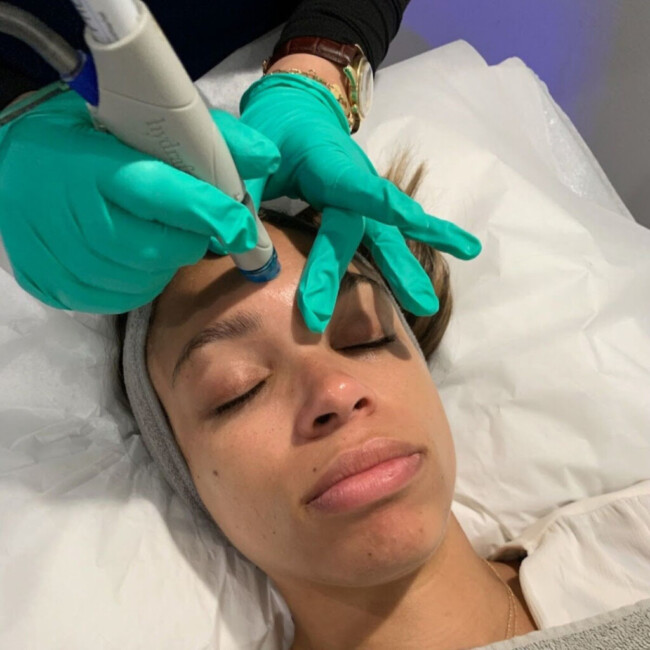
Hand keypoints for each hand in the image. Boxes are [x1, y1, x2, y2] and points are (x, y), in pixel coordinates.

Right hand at [0, 89, 279, 312]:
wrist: (12, 168)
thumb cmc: (88, 138)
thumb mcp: (143, 121)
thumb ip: (209, 137)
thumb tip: (268, 157)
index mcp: (96, 163)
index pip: (163, 194)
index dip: (212, 214)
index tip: (246, 230)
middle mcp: (70, 211)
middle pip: (156, 248)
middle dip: (190, 241)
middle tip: (190, 226)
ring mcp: (56, 253)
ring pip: (141, 278)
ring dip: (165, 263)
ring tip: (155, 234)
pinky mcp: (49, 282)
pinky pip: (116, 298)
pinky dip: (139, 282)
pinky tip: (133, 257)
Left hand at [239, 73, 480, 331]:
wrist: (304, 107)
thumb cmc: (277, 127)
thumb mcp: (252, 148)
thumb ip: (244, 189)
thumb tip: (238, 240)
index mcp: (327, 164)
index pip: (353, 187)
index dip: (375, 203)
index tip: (398, 218)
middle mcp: (355, 183)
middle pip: (357, 230)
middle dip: (338, 272)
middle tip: (316, 318)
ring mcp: (366, 199)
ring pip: (389, 237)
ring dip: (406, 271)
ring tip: (426, 306)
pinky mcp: (367, 212)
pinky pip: (392, 236)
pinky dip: (422, 247)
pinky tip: (460, 254)